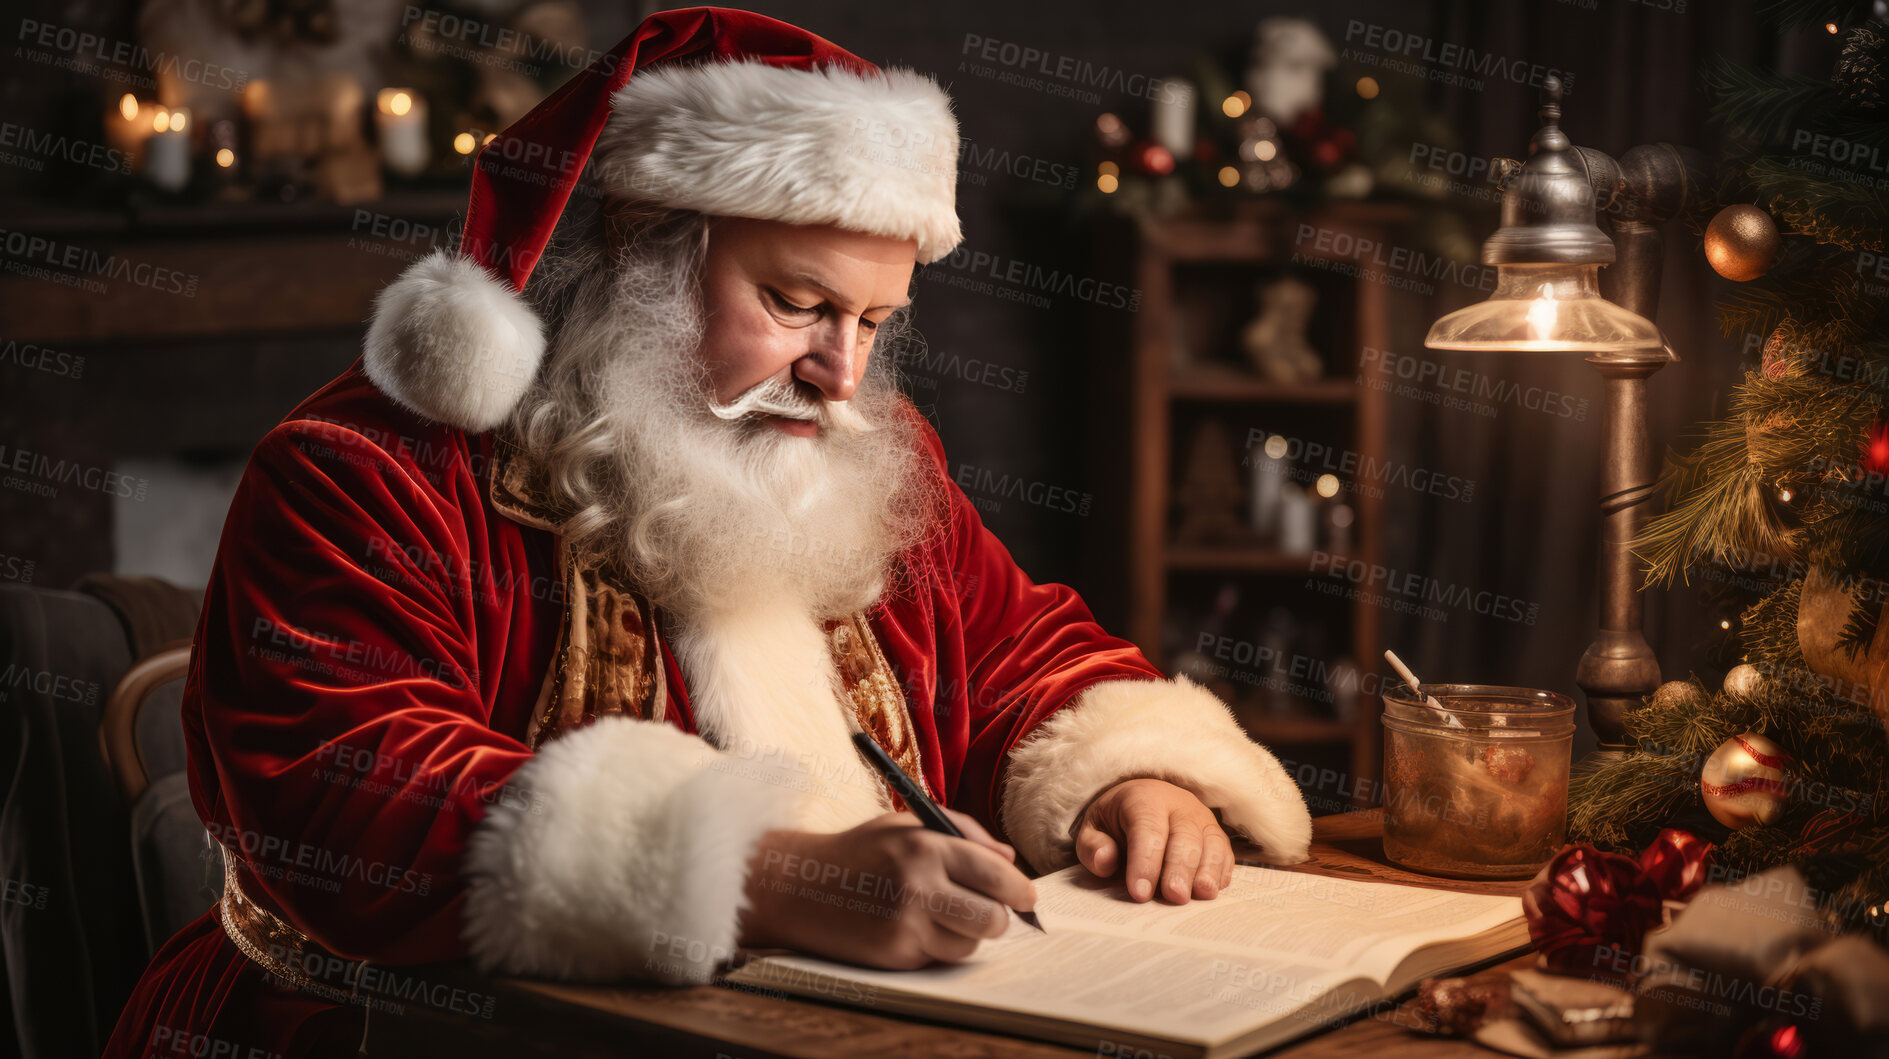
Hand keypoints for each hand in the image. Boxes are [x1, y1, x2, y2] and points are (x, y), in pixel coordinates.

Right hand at [739, 808, 1036, 969]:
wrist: (798, 886)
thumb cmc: (859, 851)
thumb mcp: (907, 825)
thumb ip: (963, 833)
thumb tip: (1009, 860)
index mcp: (925, 846)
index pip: (996, 875)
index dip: (1020, 889)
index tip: (1026, 896)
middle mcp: (918, 886)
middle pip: (993, 919)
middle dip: (999, 916)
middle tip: (990, 909)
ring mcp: (905, 926)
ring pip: (970, 944)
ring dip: (967, 933)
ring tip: (943, 913)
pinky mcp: (894, 955)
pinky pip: (940, 958)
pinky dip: (939, 946)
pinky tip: (916, 926)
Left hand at [1075, 778, 1231, 903]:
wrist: (1141, 801)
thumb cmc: (1115, 823)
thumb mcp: (1093, 830)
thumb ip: (1093, 847)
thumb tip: (1106, 862)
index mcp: (1144, 799)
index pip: (1147, 829)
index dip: (1144, 861)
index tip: (1139, 893)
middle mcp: (1178, 805)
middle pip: (1184, 836)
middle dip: (1179, 868)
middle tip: (1174, 896)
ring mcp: (1202, 819)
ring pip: (1211, 842)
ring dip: (1207, 870)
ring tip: (1202, 894)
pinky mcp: (1216, 835)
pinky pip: (1225, 852)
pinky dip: (1222, 871)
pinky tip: (1213, 889)